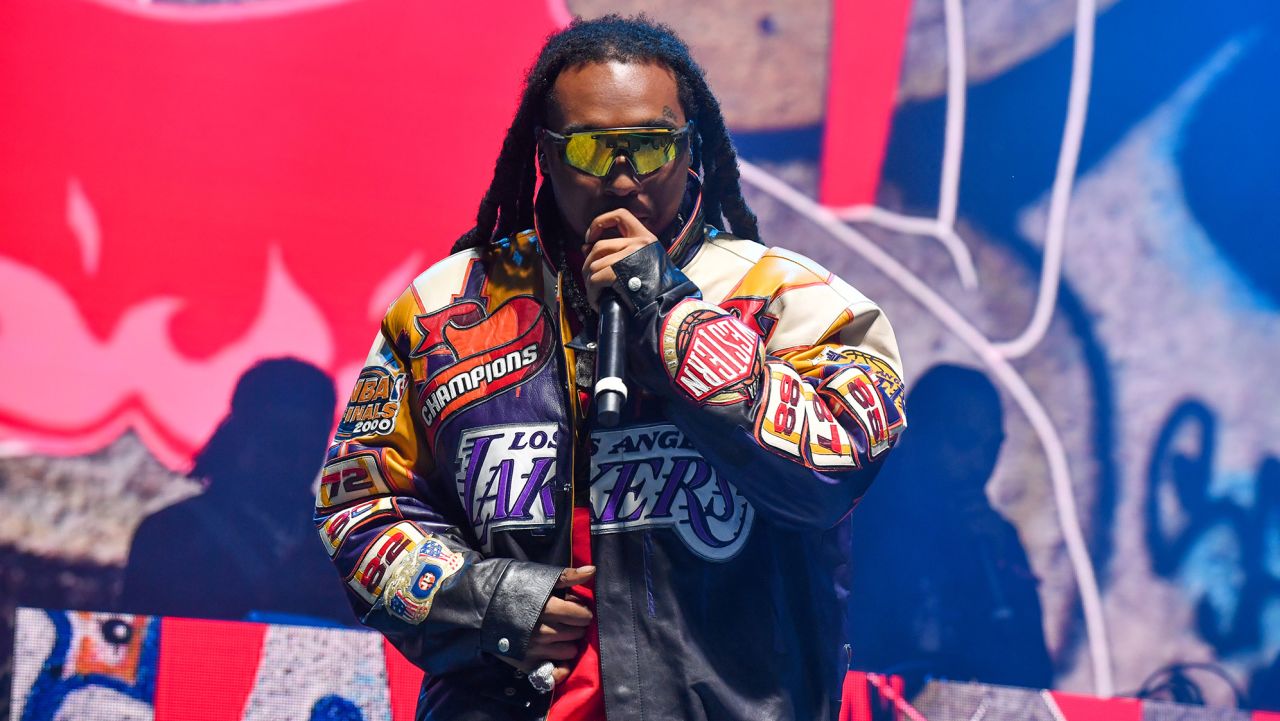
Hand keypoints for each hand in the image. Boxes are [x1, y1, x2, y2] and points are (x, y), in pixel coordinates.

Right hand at [496, 565, 595, 684]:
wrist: (478, 604)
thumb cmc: (509, 586)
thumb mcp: (537, 575)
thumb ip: (567, 576)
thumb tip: (593, 571)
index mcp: (548, 607)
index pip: (581, 615)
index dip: (583, 612)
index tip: (577, 609)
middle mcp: (543, 630)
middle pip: (576, 632)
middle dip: (577, 626)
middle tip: (569, 621)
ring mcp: (535, 648)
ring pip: (569, 651)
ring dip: (569, 643)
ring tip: (561, 634)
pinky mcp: (526, 662)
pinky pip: (555, 670)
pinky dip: (560, 665)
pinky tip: (556, 654)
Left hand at [582, 209, 657, 307]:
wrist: (669, 307)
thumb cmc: (657, 290)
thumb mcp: (642, 263)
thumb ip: (617, 252)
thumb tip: (585, 247)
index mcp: (646, 238)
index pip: (620, 215)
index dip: (600, 222)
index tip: (591, 237)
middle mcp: (639, 244)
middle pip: (599, 246)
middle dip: (588, 263)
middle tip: (589, 278)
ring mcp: (629, 257)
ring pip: (594, 264)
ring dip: (590, 282)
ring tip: (595, 294)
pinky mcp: (620, 273)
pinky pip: (595, 279)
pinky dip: (592, 292)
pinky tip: (597, 301)